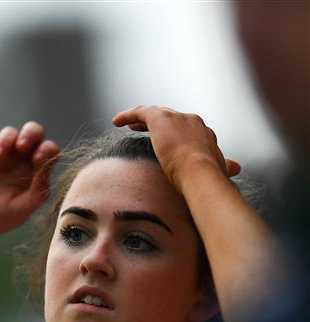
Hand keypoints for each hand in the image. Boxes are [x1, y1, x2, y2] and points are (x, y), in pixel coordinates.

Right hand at [0, 122, 58, 242]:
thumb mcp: (21, 209)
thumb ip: (38, 189)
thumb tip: (48, 164)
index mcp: (34, 174)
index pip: (48, 152)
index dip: (47, 149)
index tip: (37, 158)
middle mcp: (19, 162)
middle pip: (33, 134)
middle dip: (31, 133)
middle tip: (22, 146)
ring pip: (10, 132)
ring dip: (7, 139)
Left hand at [112, 106, 240, 192]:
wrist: (200, 173)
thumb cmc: (209, 177)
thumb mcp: (218, 169)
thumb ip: (224, 166)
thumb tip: (236, 168)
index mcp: (204, 132)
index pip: (186, 127)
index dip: (174, 132)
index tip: (165, 140)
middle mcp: (192, 121)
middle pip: (171, 117)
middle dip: (158, 122)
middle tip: (142, 128)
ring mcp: (176, 118)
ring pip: (155, 113)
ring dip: (141, 117)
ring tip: (128, 124)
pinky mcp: (160, 119)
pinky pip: (140, 112)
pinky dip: (128, 115)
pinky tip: (116, 122)